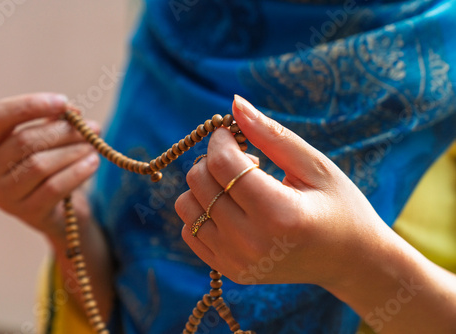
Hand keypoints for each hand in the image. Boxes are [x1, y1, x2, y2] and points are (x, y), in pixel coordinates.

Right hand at [0, 93, 100, 241]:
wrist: (57, 211)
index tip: (63, 101)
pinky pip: (53, 188)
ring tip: (93, 146)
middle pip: (25, 141)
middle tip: (92, 127)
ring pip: (39, 165)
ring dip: (72, 151)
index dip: (30, 105)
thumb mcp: (51, 142)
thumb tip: (74, 112)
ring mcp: (4, 194)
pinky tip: (93, 163)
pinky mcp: (26, 213)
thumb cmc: (51, 167)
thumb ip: (57, 123)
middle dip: (63, 131)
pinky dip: (77, 173)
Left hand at [175, 95, 388, 286]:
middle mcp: (251, 243)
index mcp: (279, 214)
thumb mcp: (314, 166)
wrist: (350, 261)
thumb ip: (272, 135)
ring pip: (186, 206)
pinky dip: (203, 211)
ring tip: (240, 189)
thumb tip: (235, 103)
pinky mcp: (230, 270)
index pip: (223, 164)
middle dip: (215, 160)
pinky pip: (189, 230)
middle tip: (245, 163)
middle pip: (199, 182)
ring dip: (206, 186)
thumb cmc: (340, 207)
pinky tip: (232, 209)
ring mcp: (237, 261)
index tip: (233, 134)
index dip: (222, 139)